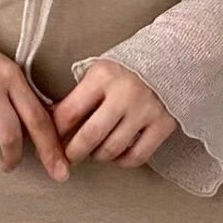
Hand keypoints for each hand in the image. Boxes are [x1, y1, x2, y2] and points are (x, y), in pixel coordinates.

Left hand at [50, 58, 178, 168]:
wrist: (171, 60)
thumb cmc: (127, 69)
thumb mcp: (99, 72)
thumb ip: (79, 96)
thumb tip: (51, 124)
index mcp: (103, 76)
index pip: (68, 113)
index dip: (55, 132)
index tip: (52, 139)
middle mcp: (124, 93)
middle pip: (89, 136)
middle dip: (73, 153)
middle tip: (69, 156)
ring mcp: (145, 110)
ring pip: (112, 149)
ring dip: (98, 156)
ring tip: (95, 150)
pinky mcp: (163, 124)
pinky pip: (137, 156)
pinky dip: (123, 161)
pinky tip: (118, 155)